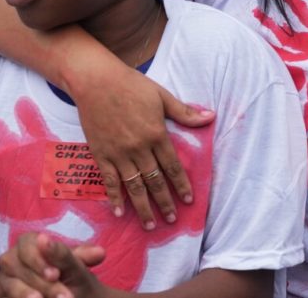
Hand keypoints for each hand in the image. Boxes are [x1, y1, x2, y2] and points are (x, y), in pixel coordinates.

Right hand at [0, 233, 105, 297]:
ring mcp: (0, 280)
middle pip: (18, 267)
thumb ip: (83, 258)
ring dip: (26, 294)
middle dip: (41, 283)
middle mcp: (10, 259)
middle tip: (63, 296)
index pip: (28, 245)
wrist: (60, 296)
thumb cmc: (67, 275)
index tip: (56, 274)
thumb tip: (100, 252)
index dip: (40, 260)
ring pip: (8, 286)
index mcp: (28, 244)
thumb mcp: (75, 266)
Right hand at [74, 63, 214, 229]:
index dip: (181, 185)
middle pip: (155, 181)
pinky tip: (120, 211)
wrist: (96, 82)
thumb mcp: (162, 96)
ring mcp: (118, 153)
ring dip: (143, 207)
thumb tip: (210, 118)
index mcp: (157, 134)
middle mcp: (139, 148)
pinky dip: (115, 198)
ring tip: (150, 225)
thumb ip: (185, 113)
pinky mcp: (100, 154)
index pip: (173, 167)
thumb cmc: (132, 86)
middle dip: (165, 203)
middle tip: (172, 220)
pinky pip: (109, 181)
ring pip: (134, 186)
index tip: (188, 200)